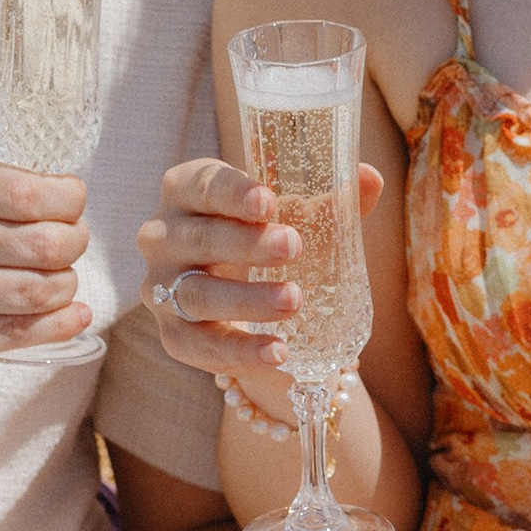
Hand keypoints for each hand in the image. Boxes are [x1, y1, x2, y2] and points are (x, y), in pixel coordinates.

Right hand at [0, 155, 90, 387]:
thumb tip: (58, 193)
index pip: (34, 192)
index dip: (70, 204)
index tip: (69, 211)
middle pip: (46, 243)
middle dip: (74, 248)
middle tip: (68, 251)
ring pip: (38, 290)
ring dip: (65, 289)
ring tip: (59, 285)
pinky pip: (17, 332)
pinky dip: (57, 327)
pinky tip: (73, 317)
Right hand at [135, 155, 382, 386]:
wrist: (248, 299)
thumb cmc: (268, 237)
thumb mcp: (297, 216)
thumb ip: (332, 199)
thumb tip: (371, 178)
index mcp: (187, 192)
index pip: (201, 184)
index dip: (231, 192)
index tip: (269, 201)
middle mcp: (163, 236)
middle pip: (197, 237)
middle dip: (245, 243)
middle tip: (293, 246)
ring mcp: (160, 288)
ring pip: (194, 293)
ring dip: (245, 299)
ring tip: (293, 300)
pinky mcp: (172, 334)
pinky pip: (199, 345)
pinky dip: (239, 351)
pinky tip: (278, 352)